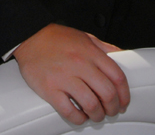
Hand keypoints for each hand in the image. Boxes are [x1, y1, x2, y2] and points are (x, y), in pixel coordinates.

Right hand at [13, 24, 129, 124]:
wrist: (30, 37)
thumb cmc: (56, 38)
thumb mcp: (85, 37)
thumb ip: (104, 48)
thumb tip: (121, 58)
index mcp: (91, 53)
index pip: (117, 77)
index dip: (124, 94)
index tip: (123, 101)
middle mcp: (80, 65)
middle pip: (107, 93)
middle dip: (113, 107)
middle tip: (112, 111)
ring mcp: (64, 78)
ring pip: (91, 105)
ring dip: (97, 115)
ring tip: (96, 115)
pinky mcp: (50, 89)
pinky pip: (69, 111)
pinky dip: (78, 118)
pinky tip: (80, 116)